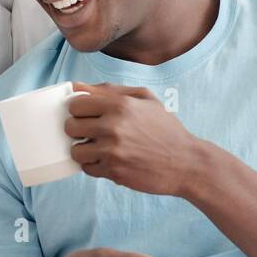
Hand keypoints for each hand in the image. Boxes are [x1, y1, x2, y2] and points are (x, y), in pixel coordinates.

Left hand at [66, 82, 203, 195]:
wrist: (186, 163)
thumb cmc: (165, 129)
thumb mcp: (145, 99)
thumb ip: (110, 90)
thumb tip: (76, 85)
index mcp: (120, 105)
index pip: (75, 104)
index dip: (78, 110)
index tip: (86, 115)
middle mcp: (113, 127)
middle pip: (70, 126)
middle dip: (78, 130)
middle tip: (92, 133)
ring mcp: (112, 151)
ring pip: (75, 150)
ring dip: (84, 150)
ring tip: (99, 148)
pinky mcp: (114, 172)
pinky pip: (87, 168)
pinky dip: (94, 166)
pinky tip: (108, 160)